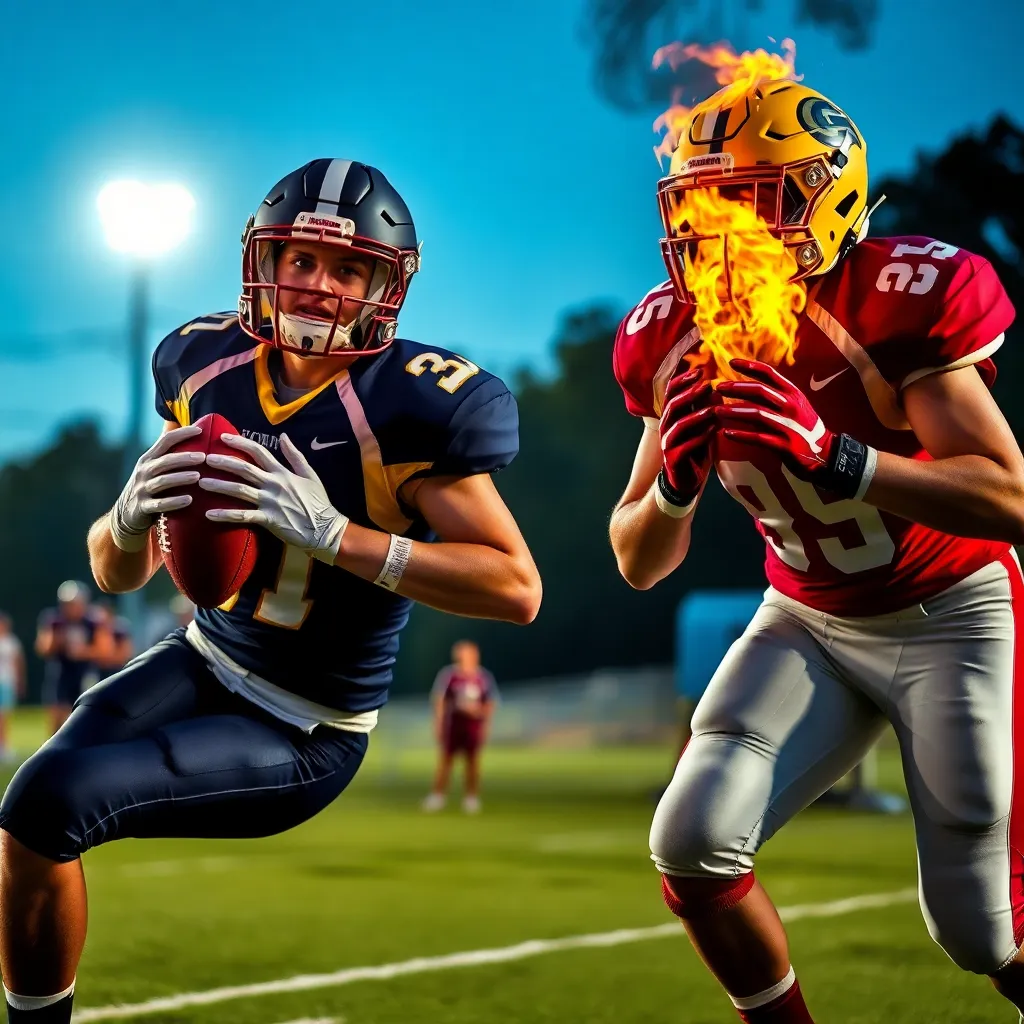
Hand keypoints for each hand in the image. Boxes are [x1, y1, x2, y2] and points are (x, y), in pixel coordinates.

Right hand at [109, 425, 204, 551]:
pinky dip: (174, 502)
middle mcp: (144, 471)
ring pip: (162, 481)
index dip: (182, 434)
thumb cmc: (150, 487)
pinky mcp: (143, 507)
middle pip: (164, 461)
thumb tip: (193, 433)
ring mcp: (142, 489)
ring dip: (180, 478)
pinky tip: (189, 500)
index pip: (165, 441)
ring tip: (198, 476)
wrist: (125, 515)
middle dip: (183, 458)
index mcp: (149, 459)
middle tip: (203, 456)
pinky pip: (160, 504)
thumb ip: (170, 454)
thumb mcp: (155, 469)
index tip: (200, 430)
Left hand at [201, 433, 348, 563]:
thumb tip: (283, 436)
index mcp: (283, 472)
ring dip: (219, 486)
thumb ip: (295, 455)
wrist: (325, 529)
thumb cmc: (318, 502)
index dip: (240, 442)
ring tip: (201, 483)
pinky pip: (243, 516)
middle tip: (204, 459)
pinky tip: (209, 514)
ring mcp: (270, 502)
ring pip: (240, 491)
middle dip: (223, 462)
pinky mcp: (268, 520)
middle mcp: (274, 484)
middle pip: (244, 469)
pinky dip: (226, 515)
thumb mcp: (310, 474)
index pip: (259, 452)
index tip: (222, 437)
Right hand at [659, 366, 716, 504]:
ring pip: (679, 424)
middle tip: (707, 385)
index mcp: (671, 416)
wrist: (687, 480)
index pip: (671, 392)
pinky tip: (714, 431)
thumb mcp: (701, 426)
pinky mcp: (673, 460)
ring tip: (714, 409)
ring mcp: (668, 444)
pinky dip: (700, 437)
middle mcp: (666, 427)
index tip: (700, 371)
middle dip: (690, 393)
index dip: (682, 380)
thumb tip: (716, 387)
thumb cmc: (695, 449)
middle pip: (673, 405)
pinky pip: (686, 446)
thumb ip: (705, 408)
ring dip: (697, 415)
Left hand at [715, 358, 872, 497]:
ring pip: (756, 413)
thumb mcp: (796, 406)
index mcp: (793, 394)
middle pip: (759, 391)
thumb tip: (748, 386)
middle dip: (736, 388)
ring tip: (716, 411)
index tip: (731, 362)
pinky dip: (741, 435)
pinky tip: (727, 433)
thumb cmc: (805, 428)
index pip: (770, 373)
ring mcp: (788, 426)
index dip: (750, 366)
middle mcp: (791, 406)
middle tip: (718, 388)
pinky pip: (758, 438)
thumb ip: (776, 396)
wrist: (826, 454)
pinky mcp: (784, 445)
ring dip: (733, 412)